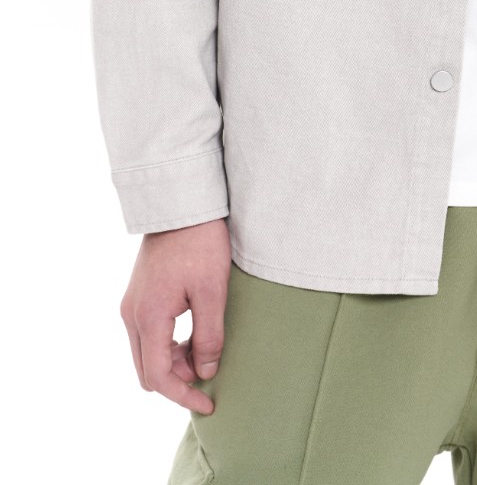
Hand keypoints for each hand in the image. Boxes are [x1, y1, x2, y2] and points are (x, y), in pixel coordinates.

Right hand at [119, 217, 231, 413]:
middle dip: (177, 381)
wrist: (182, 204)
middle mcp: (131, 315)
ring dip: (173, 363)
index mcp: (149, 316)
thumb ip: (208, 336)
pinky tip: (192, 335)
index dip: (183, 396)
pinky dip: (167, 345)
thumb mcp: (212, 291)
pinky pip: (147, 335)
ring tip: (206, 351)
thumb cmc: (200, 243)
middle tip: (210, 375)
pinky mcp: (137, 296)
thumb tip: (205, 372)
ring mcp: (131, 305)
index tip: (209, 403)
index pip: (159, 377)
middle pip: (148, 370)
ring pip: (146, 354)